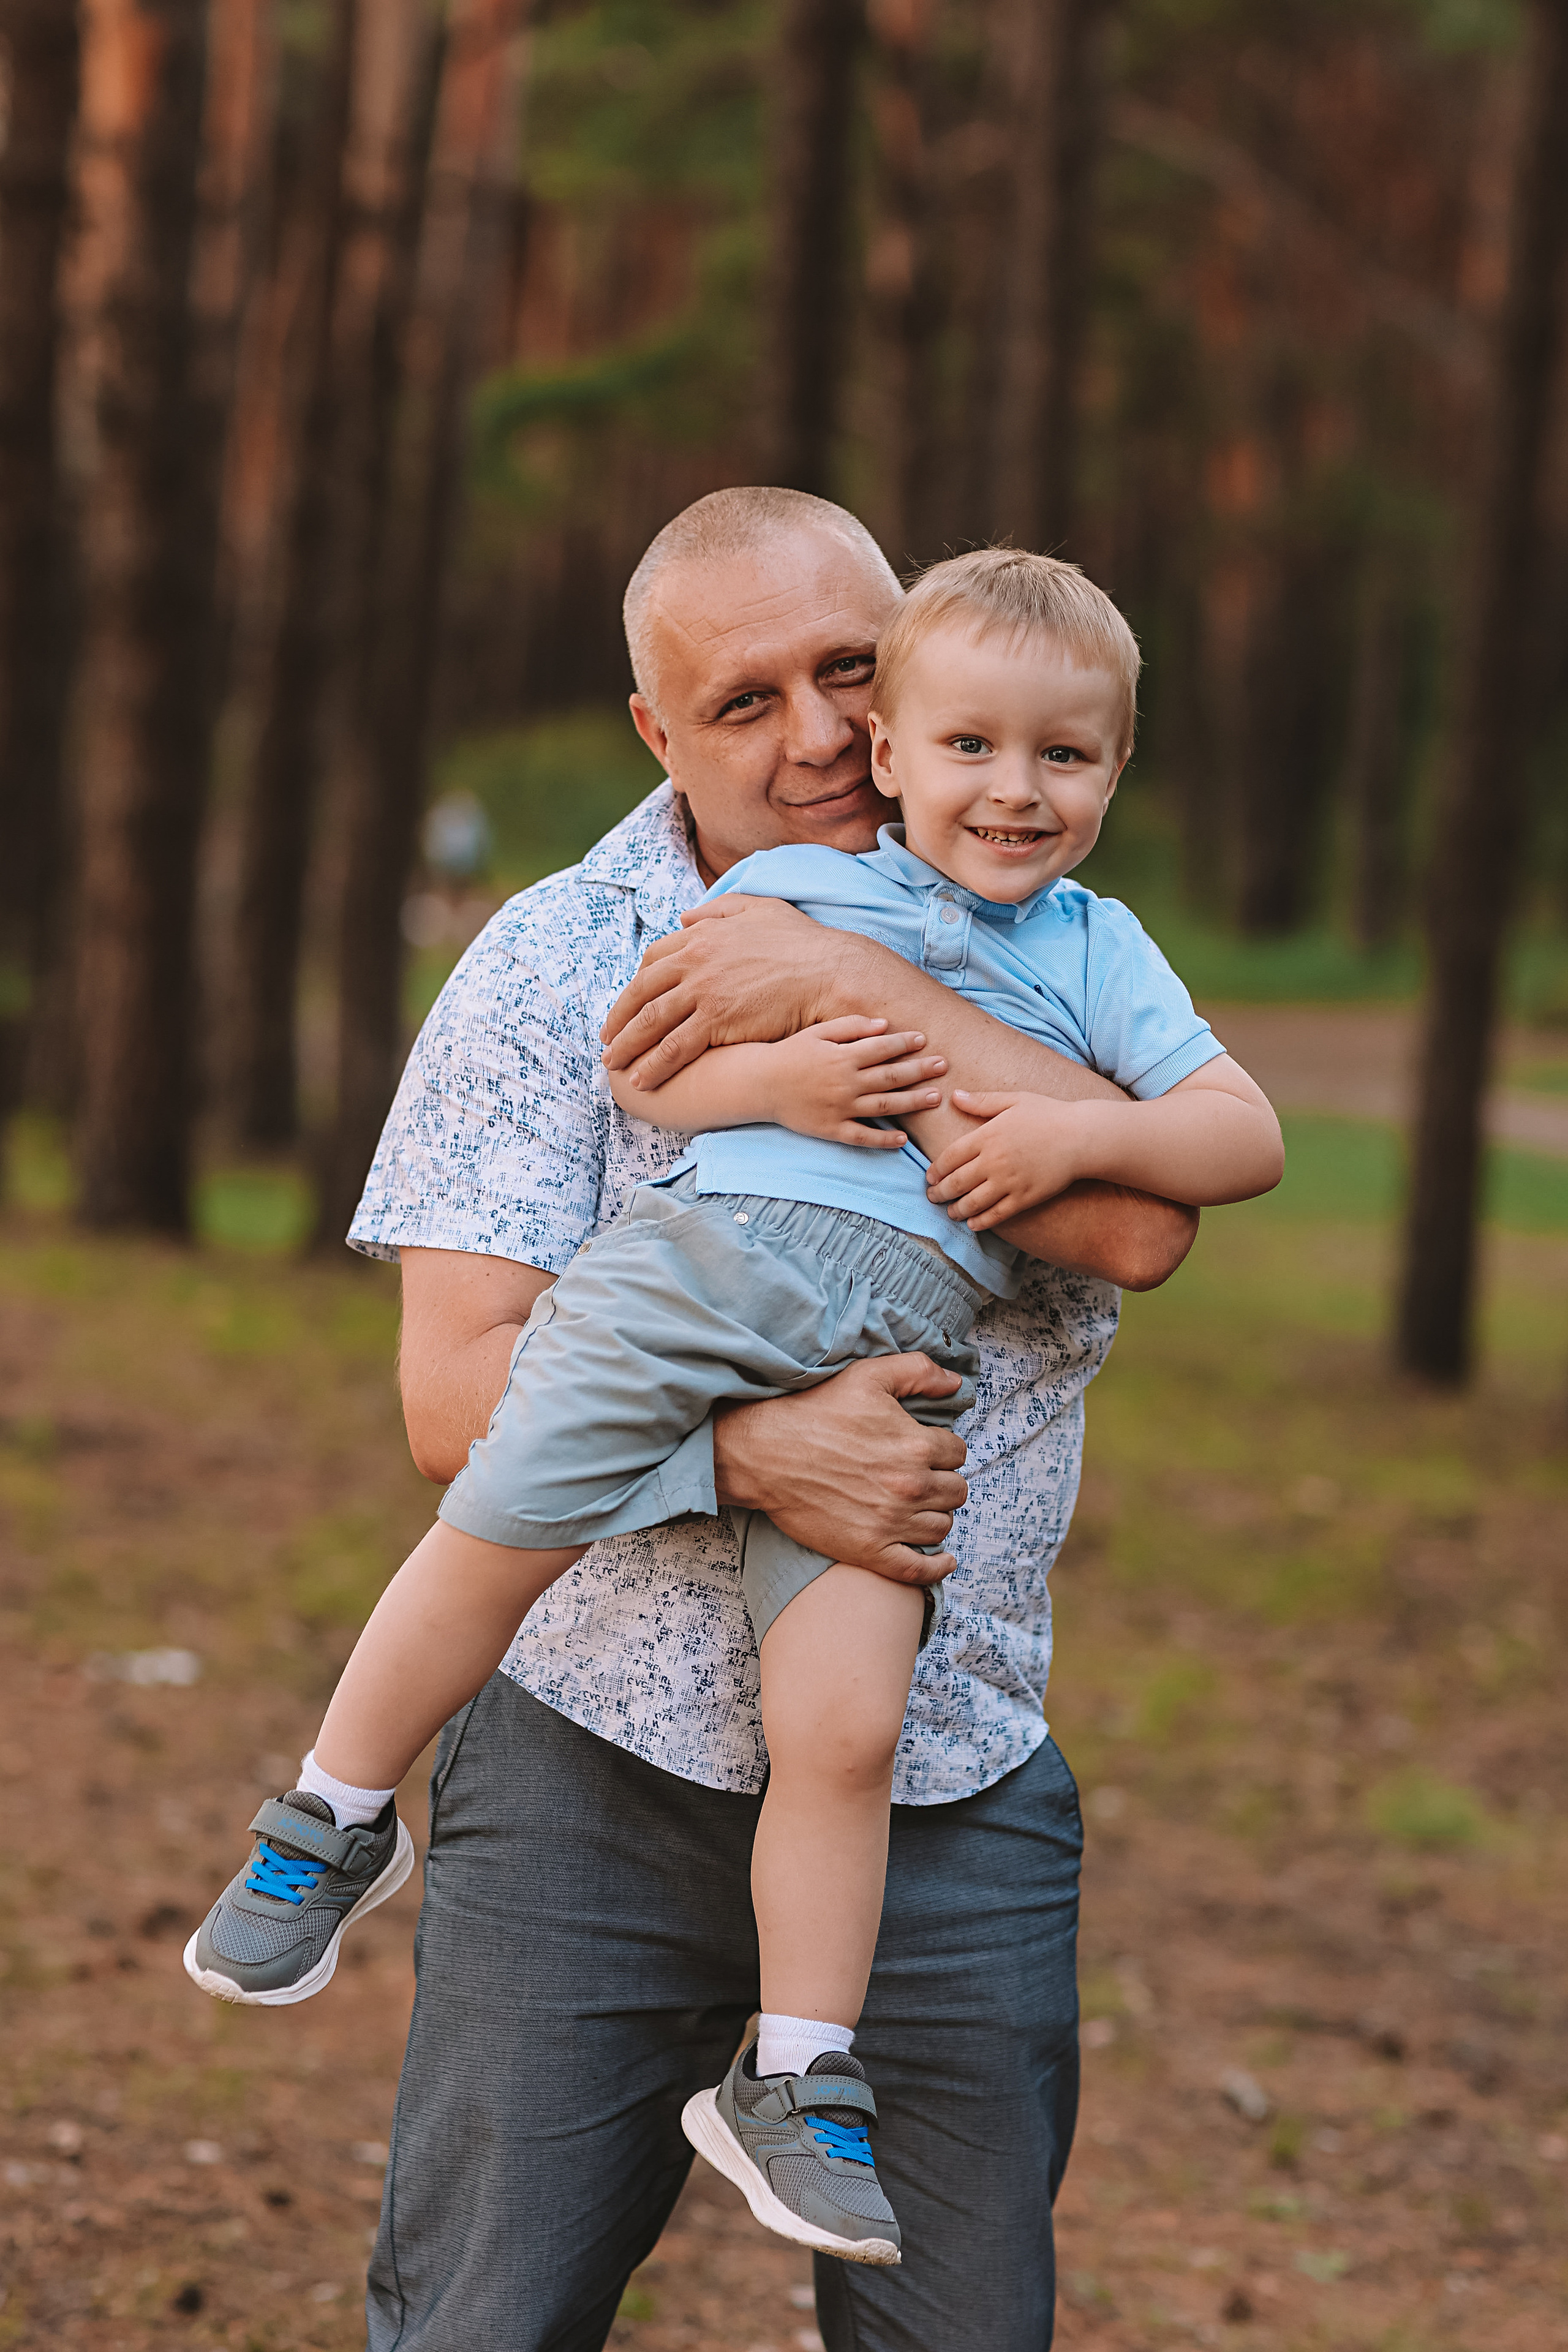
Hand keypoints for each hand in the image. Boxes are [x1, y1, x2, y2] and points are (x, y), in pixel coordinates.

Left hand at [600, 896, 859, 1086]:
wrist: (829, 973)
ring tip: (614, 1064)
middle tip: (608, 1039)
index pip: (654, 960)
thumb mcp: (760, 909)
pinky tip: (642, 1080)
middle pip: (642, 992)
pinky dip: (654, 1065)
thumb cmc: (802, 944)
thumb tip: (687, 916)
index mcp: (702, 934)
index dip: (637, 983)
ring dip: (628, 1045)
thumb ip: (721, 909)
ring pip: (652, 1021)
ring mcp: (703, 991)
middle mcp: (694, 961)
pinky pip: (674, 1047)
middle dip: (620, 1018)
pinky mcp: (716, 1021)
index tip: (630, 1002)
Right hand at [712, 1354, 969, 1583]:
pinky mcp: (869, 1550)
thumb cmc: (813, 1411)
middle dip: (943, 1480)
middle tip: (921, 1475)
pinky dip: (937, 1567)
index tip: (926, 1448)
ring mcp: (890, 1523)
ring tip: (919, 1505)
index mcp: (915, 1444)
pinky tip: (944, 1559)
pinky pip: (918, 1569)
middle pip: (955, 1490)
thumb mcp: (867, 1375)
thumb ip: (918, 1371)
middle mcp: (910, 1486)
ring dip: (936, 1514)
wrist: (764, 1453)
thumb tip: (956, 1384)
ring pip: (942, 1525)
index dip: (943, 1448)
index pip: (957, 1452)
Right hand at [770, 1017, 946, 1146]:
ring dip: (913, 1102)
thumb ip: (851, 1027)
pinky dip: (883, 1141)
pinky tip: (903, 1141)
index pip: (882, 1048)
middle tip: (944, 1065)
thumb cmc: (791, 1054)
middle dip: (920, 1070)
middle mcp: (845, 1083)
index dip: (905, 1043)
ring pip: (884, 1107)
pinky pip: (862, 1137)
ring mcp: (840, 1109)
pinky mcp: (831, 1130)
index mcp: (842, 1056)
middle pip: (891, 1077)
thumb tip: (884, 1024)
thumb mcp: (817, 1032)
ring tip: (935, 1098)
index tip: (924, 1040)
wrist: (760, 1084)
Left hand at [925, 1090, 1094, 1230]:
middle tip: (933, 1198)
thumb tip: (954, 1095)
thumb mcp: (1014, 1100)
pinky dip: (981, 1222)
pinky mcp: (1025, 1198)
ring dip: (956, 1210)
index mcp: (987, 1136)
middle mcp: (994, 1161)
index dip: (935, 1170)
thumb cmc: (1049, 1115)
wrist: (1082, 1137)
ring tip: (951, 1213)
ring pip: (972, 1203)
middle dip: (939, 1193)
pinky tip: (973, 1224)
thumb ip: (982, 1101)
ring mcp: (1009, 1182)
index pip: (949, 1157)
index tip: (930, 1177)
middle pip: (956, 1183)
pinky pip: (996, 1215)